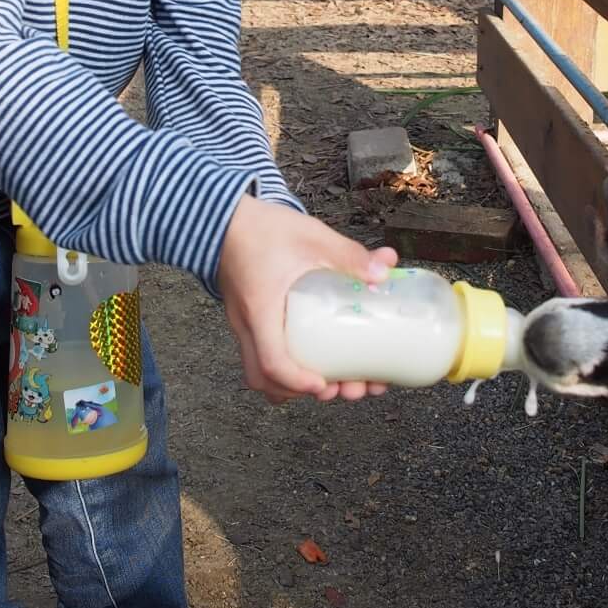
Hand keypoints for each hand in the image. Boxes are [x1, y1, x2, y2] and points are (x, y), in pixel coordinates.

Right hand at [217, 194, 394, 404]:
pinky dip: (284, 364)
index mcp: (260, 309)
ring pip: (259, 370)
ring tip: (329, 379)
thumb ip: (348, 255)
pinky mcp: (247, 317)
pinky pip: (260, 352)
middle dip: (301, 391)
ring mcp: (243, 323)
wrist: (222, 217)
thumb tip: (385, 272)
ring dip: (292, 382)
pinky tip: (312, 355)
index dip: (299, 381)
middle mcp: (246, 324)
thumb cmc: (261, 227)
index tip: (324, 385)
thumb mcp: (311, 237)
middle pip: (263, 378)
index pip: (272, 362)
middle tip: (339, 387)